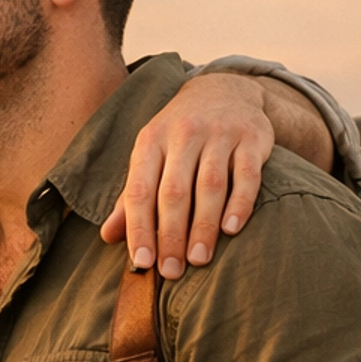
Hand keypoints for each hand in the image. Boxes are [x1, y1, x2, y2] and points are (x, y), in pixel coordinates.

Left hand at [100, 73, 273, 278]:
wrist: (225, 89)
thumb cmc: (180, 137)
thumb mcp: (150, 157)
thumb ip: (132, 197)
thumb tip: (108, 236)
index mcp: (152, 141)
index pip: (140, 190)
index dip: (139, 229)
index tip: (142, 263)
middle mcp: (184, 133)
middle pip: (175, 192)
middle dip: (171, 235)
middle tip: (171, 271)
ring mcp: (220, 133)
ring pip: (210, 185)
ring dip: (204, 226)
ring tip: (199, 259)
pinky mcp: (252, 137)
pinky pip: (246, 175)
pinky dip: (240, 204)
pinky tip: (231, 230)